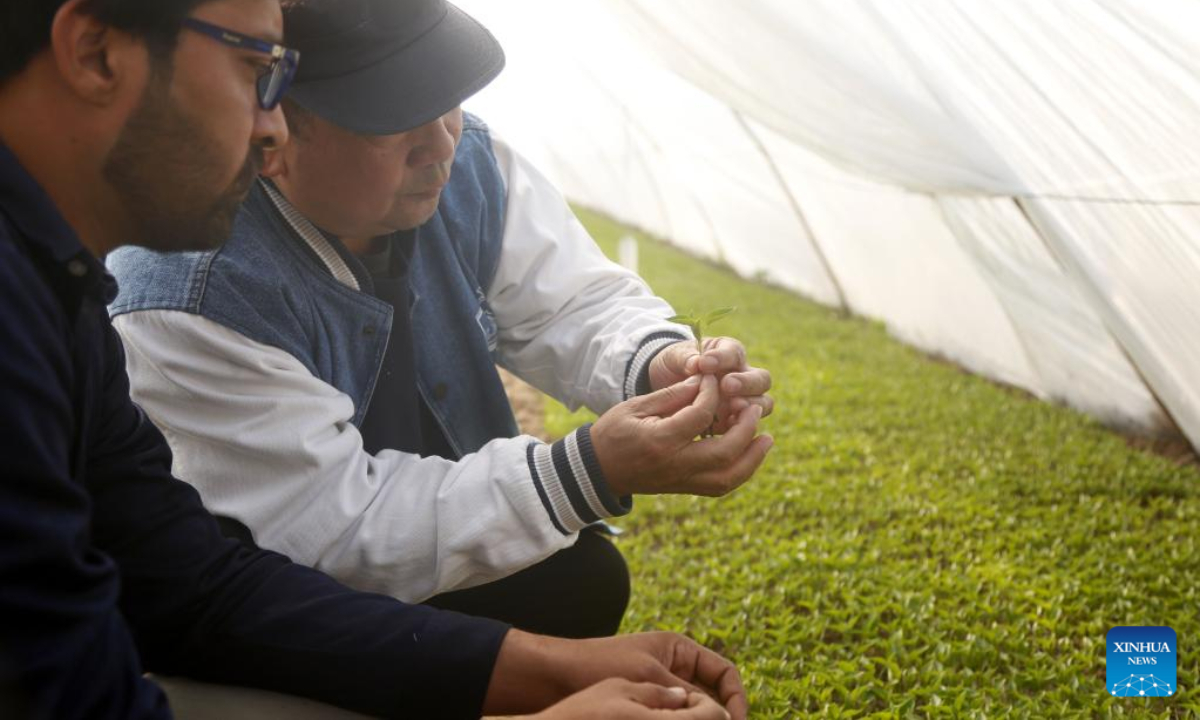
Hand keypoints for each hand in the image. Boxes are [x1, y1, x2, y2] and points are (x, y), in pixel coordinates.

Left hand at [485, 630, 746, 719]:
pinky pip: (672, 717)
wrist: (554, 675)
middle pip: (713, 694)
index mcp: (679, 649)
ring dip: (700, 719)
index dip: (736, 696)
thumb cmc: (598, 663)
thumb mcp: (647, 677)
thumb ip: (683, 695)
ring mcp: (660, 689)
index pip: (724, 672)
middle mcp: (674, 668)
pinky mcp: (645, 707)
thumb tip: (719, 714)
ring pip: (693, 710)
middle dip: (722, 714)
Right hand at [590, 375, 772, 496]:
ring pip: (728, 477)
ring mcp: (681, 480)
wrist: (596, 470)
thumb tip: (704, 381)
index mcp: (660, 441)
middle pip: (724, 452)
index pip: (700, 415)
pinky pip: (719, 486)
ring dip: (752, 458)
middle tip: (754, 408)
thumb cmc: (612, 432)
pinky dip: (740, 472)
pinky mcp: (684, 488)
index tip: (714, 379)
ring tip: (766, 438)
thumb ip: (672, 395)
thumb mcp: (635, 406)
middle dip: (746, 429)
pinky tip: (749, 456)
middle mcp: (675, 465)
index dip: (712, 393)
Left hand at [649, 338, 772, 433]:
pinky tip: (728, 426)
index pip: (735, 353)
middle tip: (726, 385)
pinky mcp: (736, 421)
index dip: (723, 358)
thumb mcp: (674, 357)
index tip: (705, 363)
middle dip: (746, 383)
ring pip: (763, 403)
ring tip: (733, 405)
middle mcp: (743, 376)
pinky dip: (742, 426)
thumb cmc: (676, 365)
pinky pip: (749, 425)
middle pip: (762, 379)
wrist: (669, 385)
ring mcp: (743, 400)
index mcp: (729, 353)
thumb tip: (695, 364)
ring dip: (751, 405)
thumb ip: (684, 358)